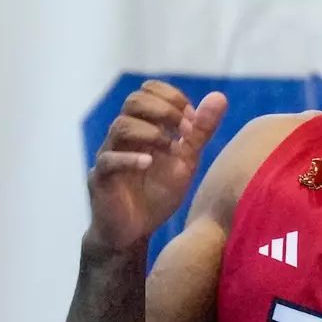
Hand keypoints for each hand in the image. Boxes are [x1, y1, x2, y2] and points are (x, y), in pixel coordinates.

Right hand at [87, 82, 227, 250]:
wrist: (134, 231)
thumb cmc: (157, 193)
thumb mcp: (186, 161)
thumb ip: (199, 132)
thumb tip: (220, 96)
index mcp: (142, 126)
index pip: (148, 90)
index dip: (171, 97)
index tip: (191, 119)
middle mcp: (123, 136)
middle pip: (133, 101)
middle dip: (163, 109)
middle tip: (183, 130)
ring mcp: (110, 155)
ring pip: (120, 126)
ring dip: (150, 132)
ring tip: (170, 148)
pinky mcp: (100, 179)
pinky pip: (108, 160)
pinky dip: (130, 158)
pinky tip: (149, 163)